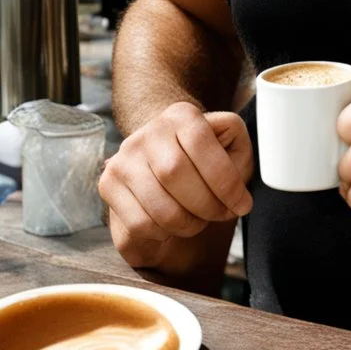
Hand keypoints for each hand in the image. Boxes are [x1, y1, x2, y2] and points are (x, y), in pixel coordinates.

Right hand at [99, 103, 252, 269]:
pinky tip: (173, 224)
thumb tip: (234, 183)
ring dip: (188, 223)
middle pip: (175, 174)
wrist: (166, 160)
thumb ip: (240, 153)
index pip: (201, 145)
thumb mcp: (232, 146)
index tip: (242, 204)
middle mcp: (147, 133)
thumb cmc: (205, 158)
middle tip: (221, 214)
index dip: (226, 182)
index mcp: (181, 115)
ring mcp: (123, 159)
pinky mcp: (108, 185)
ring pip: (159, 206)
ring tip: (199, 219)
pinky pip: (140, 224)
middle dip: (207, 205)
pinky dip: (164, 233)